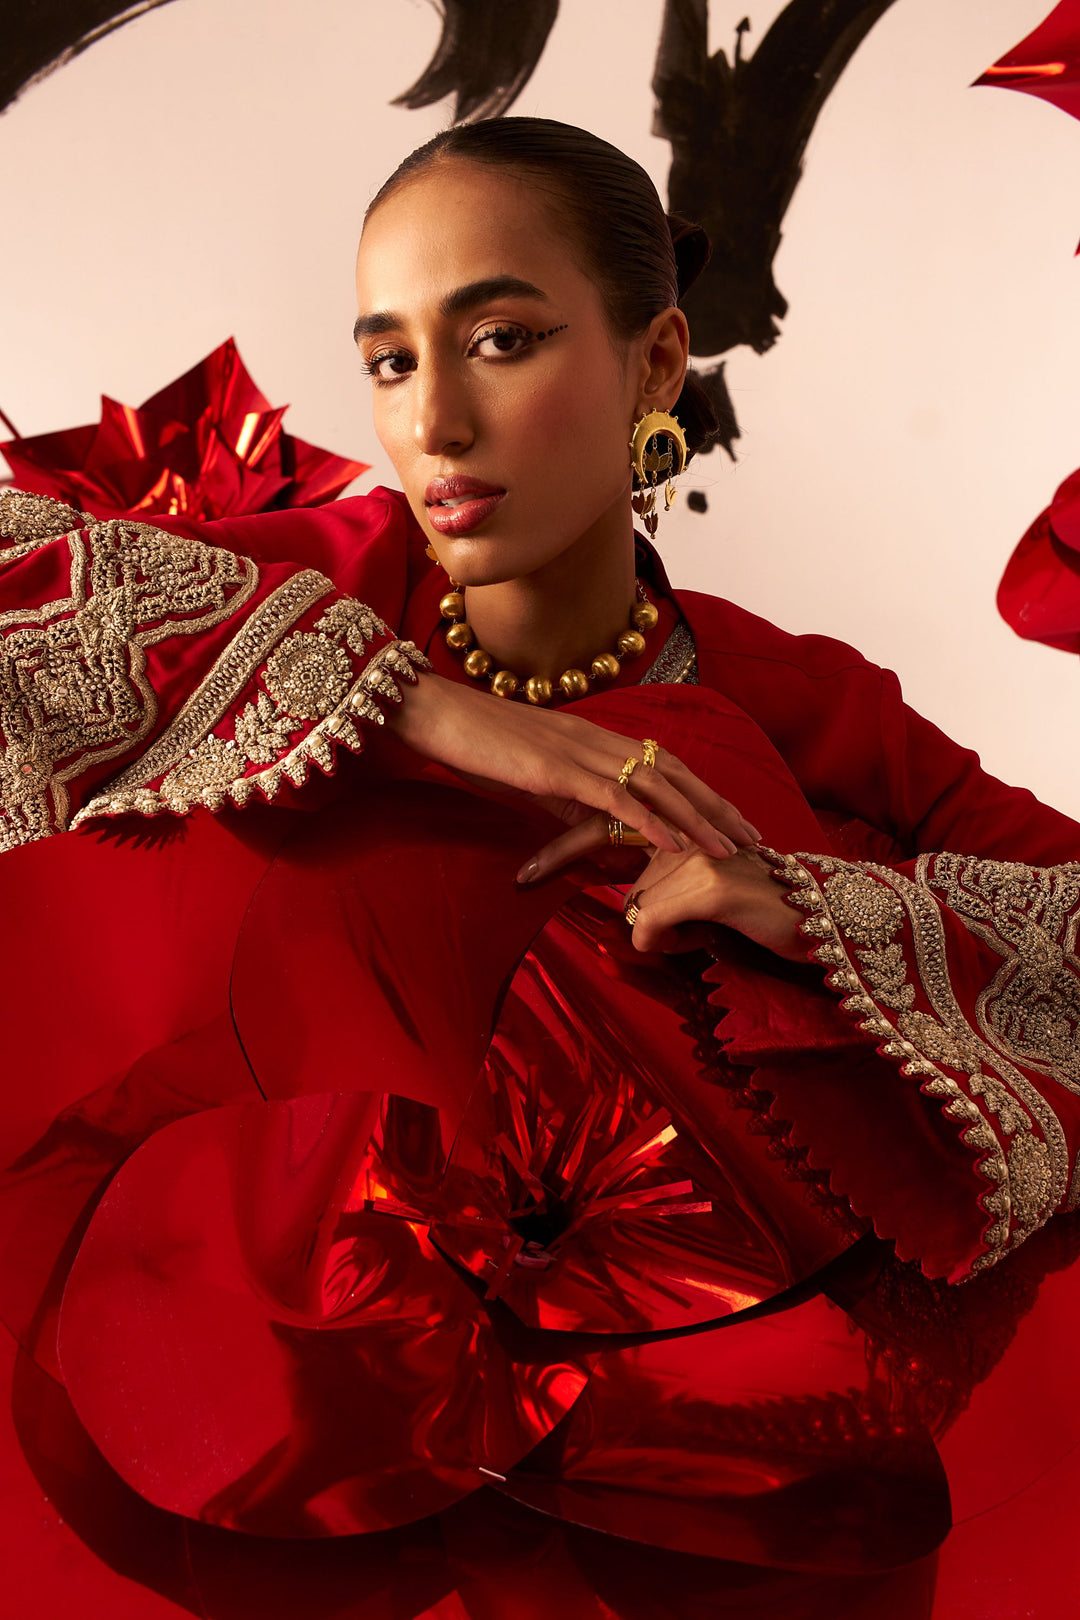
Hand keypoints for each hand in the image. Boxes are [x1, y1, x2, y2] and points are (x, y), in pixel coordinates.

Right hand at [385, 672, 758, 863]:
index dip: (704, 792)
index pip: (664, 764)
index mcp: (594, 739)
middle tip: (755, 838)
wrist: (432, 714)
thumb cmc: (475, 746)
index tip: (734, 820)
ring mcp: (579, 751)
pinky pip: (614, 797)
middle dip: (719, 807)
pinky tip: (675, 845)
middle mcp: (597, 739)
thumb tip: (605, 838)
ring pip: (655, 785)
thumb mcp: (534, 781)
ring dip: (697, 819)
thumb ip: (572, 806)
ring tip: (730, 849)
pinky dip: (650, 821)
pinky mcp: (557, 769)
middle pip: (675, 772)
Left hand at [624, 845, 805, 960]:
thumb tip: (634, 913)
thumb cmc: (767, 910)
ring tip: (691, 938)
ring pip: (639, 904)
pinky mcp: (710, 889)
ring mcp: (702, 860)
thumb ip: (676, 887)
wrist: (822, 916)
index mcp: (694, 829)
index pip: (639, 866)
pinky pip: (649, 919)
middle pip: (637, 888)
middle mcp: (695, 836)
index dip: (644, 903)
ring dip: (655, 933)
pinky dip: (649, 940)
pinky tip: (673, 946)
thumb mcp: (714, 888)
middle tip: (683, 936)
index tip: (665, 924)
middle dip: (652, 921)